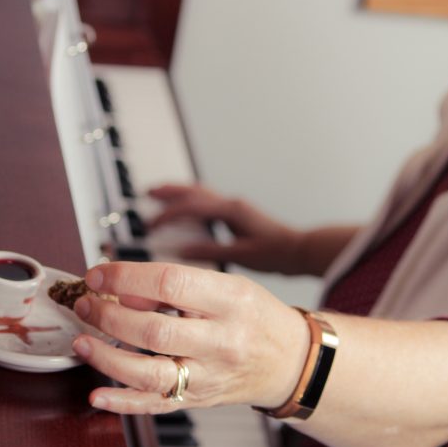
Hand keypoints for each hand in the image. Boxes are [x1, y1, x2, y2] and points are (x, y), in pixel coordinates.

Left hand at [71, 261, 309, 414]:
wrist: (289, 361)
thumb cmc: (255, 316)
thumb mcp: (228, 286)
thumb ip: (178, 286)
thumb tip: (122, 290)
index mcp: (232, 300)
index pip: (171, 283)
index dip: (126, 277)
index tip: (98, 274)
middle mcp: (222, 341)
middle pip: (155, 330)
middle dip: (109, 316)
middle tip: (86, 304)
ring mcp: (210, 376)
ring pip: (150, 373)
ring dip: (107, 357)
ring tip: (82, 341)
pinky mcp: (198, 400)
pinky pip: (155, 406)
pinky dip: (121, 403)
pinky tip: (96, 394)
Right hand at [148, 184, 304, 272]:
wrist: (299, 250)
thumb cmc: (276, 253)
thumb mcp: (241, 255)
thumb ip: (211, 251)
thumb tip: (181, 250)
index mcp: (231, 211)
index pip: (192, 207)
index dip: (168, 215)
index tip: (150, 224)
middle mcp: (231, 204)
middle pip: (193, 192)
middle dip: (169, 192)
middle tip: (148, 192)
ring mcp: (233, 207)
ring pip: (200, 194)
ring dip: (178, 194)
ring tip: (158, 195)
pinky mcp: (236, 214)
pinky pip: (207, 203)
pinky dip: (190, 203)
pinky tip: (183, 211)